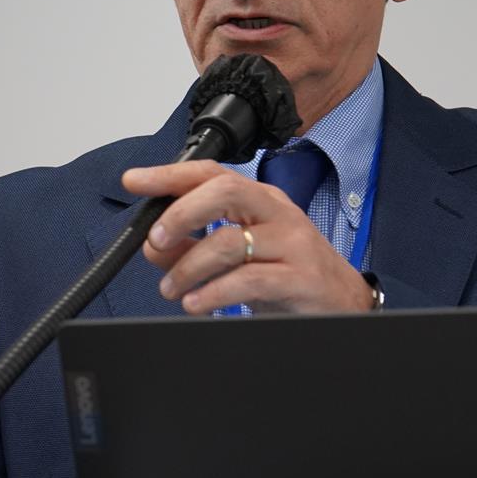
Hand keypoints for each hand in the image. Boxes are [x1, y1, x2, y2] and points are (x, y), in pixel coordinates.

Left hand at [123, 161, 373, 314]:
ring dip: (188, 268)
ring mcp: (292, 243)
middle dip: (180, 214)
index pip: (211, 173)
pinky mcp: (300, 277)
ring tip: (172, 290)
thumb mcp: (238, 256)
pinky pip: (247, 281)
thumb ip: (193, 247)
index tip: (135, 181)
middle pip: (224, 192)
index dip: (169, 174)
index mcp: (259, 200)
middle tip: (156, 239)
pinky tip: (196, 303)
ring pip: (229, 242)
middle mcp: (277, 213)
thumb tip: (153, 244)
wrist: (341, 303)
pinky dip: (212, 294)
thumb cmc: (288, 273)